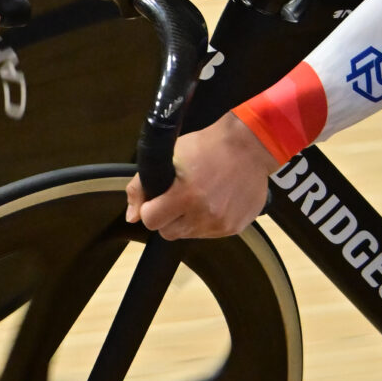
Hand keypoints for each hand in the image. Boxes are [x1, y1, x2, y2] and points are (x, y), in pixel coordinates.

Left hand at [125, 116, 275, 239]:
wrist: (249, 146)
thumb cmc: (207, 146)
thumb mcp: (170, 156)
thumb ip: (143, 186)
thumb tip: (132, 216)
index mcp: (185, 195)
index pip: (151, 221)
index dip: (150, 210)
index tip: (156, 201)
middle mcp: (204, 214)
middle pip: (168, 232)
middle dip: (167, 218)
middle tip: (177, 199)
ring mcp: (221, 224)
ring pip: (189, 235)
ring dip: (188, 221)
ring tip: (198, 198)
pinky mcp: (235, 227)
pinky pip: (210, 234)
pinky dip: (207, 222)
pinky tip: (214, 202)